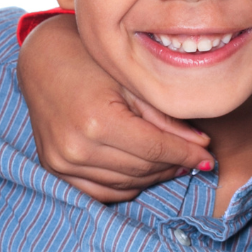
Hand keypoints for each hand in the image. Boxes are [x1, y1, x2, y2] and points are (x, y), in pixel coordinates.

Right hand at [17, 14, 213, 202]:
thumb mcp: (131, 83)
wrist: (43, 59)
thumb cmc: (90, 61)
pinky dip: (126, 185)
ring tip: (173, 162)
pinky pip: (101, 191)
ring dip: (154, 176)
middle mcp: (75, 147)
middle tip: (195, 156)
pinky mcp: (54, 169)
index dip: (187, 154)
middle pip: (142, 168)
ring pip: (125, 183)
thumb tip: (202, 146)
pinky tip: (144, 171)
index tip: (209, 156)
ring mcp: (61, 162)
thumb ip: (165, 118)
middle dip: (174, 164)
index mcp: (97, 120)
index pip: (155, 148)